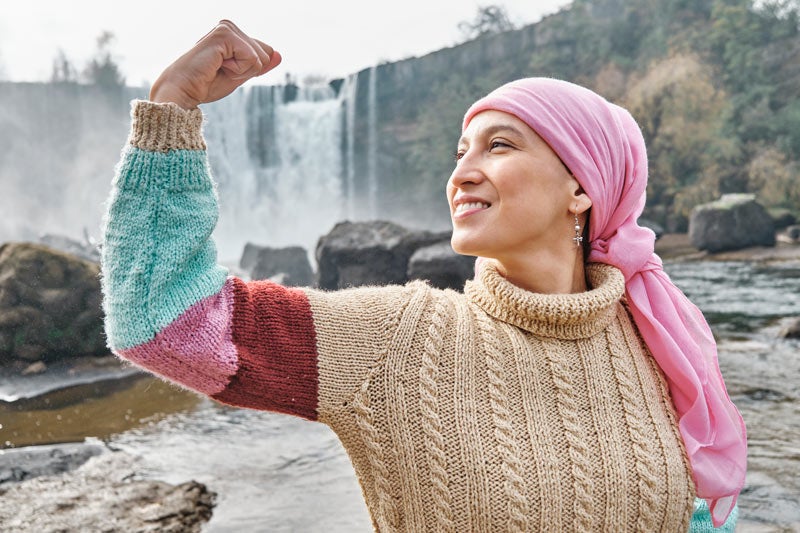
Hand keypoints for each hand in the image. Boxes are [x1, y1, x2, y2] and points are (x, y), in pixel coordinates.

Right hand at [149, 20, 281, 108]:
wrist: (184, 90)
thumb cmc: (206, 85)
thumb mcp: (240, 75)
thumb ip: (259, 65)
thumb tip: (279, 55)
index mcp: (232, 34)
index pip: (264, 52)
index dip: (250, 71)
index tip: (225, 72)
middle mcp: (229, 26)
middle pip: (265, 55)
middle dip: (247, 71)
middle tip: (221, 71)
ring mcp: (226, 28)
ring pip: (259, 58)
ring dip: (241, 71)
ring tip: (218, 68)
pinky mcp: (225, 34)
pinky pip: (251, 58)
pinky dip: (238, 70)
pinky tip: (218, 66)